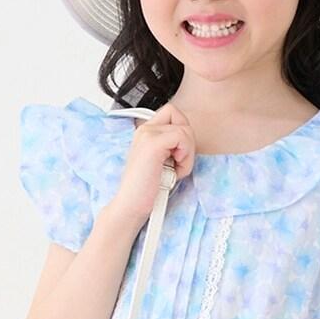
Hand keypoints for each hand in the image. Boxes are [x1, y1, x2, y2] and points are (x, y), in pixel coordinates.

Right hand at [108, 102, 195, 225]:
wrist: (131, 205)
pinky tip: (175, 170)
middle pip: (182, 119)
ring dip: (187, 154)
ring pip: (185, 130)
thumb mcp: (162, 160)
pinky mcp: (153, 144)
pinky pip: (182, 138)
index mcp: (145, 131)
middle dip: (188, 143)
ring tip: (175, 170)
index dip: (183, 131)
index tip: (178, 153)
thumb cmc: (147, 188)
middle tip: (178, 162)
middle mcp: (145, 129)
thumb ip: (171, 145)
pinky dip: (186, 157)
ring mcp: (148, 134)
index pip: (172, 113)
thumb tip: (188, 138)